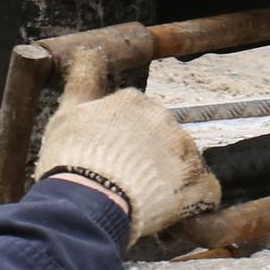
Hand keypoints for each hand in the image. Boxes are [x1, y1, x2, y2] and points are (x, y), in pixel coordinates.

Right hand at [35, 88, 220, 241]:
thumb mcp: (66, 113)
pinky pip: (204, 195)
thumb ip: (81, 80)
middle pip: (158, 140)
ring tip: (136, 204)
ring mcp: (184, 152)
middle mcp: (164, 119)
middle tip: (117, 183)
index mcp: (132, 101)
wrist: (88, 201)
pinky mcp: (198, 185)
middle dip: (144, 160)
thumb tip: (86, 52)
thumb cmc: (71, 160)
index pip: (132, 116)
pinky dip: (191, 206)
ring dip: (165, 183)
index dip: (118, 140)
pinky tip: (167, 217)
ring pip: (180, 165)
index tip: (104, 158)